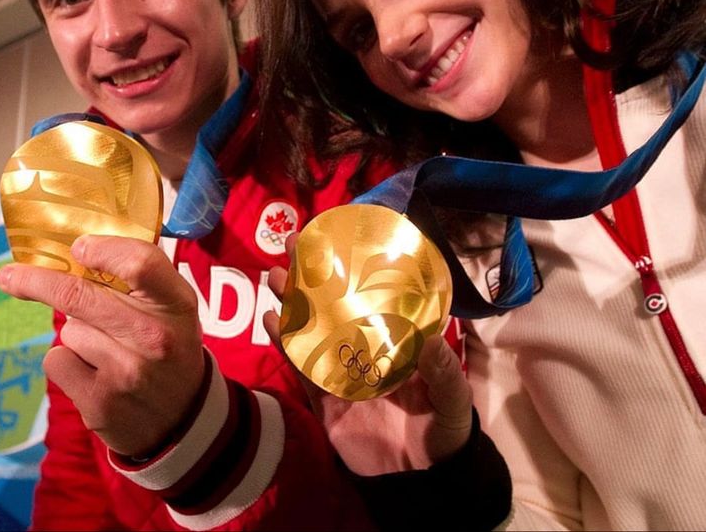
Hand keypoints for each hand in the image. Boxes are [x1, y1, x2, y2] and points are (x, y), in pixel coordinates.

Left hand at [0, 235, 204, 457]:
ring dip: (78, 333)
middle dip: (36, 281)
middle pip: (79, 294)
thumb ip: (141, 280)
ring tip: (108, 348)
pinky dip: (68, 361)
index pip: (141, 263)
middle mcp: (155, 336)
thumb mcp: (174, 308)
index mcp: (177, 304)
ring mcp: (127, 371)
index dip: (103, 250)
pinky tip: (95, 371)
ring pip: (69, 330)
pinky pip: (58, 360)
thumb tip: (81, 250)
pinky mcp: (99, 402)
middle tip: (11, 275)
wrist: (182, 417)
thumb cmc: (170, 347)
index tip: (78, 247)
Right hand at [264, 235, 473, 475]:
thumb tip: (432, 339)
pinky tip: (271, 320)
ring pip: (311, 330)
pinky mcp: (323, 397)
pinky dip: (285, 345)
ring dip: (292, 302)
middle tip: (293, 245)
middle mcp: (364, 346)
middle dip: (312, 276)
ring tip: (274, 275)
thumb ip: (443, 371)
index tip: (339, 241)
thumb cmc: (442, 430)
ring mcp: (340, 370)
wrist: (417, 481)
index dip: (355, 270)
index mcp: (395, 339)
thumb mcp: (452, 399)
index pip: (373, 296)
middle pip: (333, 305)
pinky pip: (301, 368)